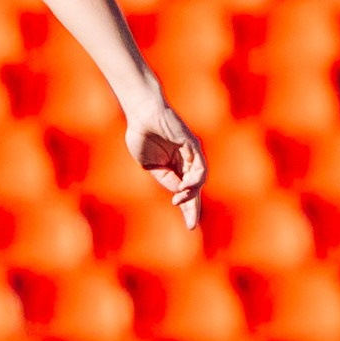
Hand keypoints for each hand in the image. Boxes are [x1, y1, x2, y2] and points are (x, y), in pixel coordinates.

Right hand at [125, 103, 205, 230]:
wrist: (141, 114)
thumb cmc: (141, 134)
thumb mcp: (149, 164)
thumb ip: (164, 178)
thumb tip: (179, 192)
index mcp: (175, 168)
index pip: (186, 192)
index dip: (188, 208)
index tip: (190, 227)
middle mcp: (186, 162)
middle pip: (195, 189)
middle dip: (193, 208)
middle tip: (191, 225)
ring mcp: (191, 154)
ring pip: (198, 179)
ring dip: (191, 193)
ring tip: (180, 200)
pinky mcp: (193, 145)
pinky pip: (199, 166)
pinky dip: (194, 179)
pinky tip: (185, 187)